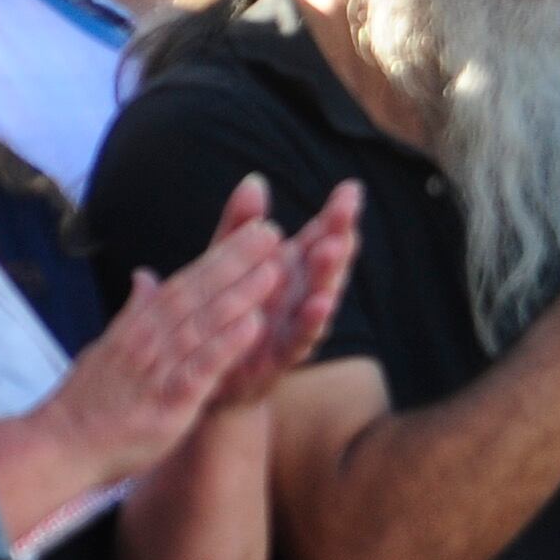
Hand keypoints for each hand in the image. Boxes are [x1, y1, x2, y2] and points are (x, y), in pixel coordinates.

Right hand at [41, 179, 291, 487]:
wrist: (59, 446)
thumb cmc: (89, 401)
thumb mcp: (111, 346)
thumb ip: (136, 311)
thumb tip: (145, 276)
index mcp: (140, 325)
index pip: (186, 281)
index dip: (220, 255)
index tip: (252, 229)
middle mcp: (149, 339)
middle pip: (197, 292)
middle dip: (235, 261)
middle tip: (270, 232)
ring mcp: (157, 369)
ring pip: (202, 324)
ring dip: (238, 295)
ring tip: (272, 271)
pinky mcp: (167, 402)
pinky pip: (200, 369)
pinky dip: (225, 346)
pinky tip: (254, 327)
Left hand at [206, 183, 362, 413]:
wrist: (209, 379)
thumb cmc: (225, 313)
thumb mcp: (226, 264)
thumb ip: (240, 225)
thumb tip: (254, 180)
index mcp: (290, 269)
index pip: (319, 236)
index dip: (336, 215)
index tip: (350, 189)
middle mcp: (300, 295)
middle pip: (326, 263)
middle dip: (339, 237)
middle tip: (348, 213)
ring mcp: (294, 325)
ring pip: (321, 297)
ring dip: (329, 274)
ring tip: (336, 247)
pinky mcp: (281, 357)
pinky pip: (300, 339)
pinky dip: (312, 322)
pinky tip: (320, 303)